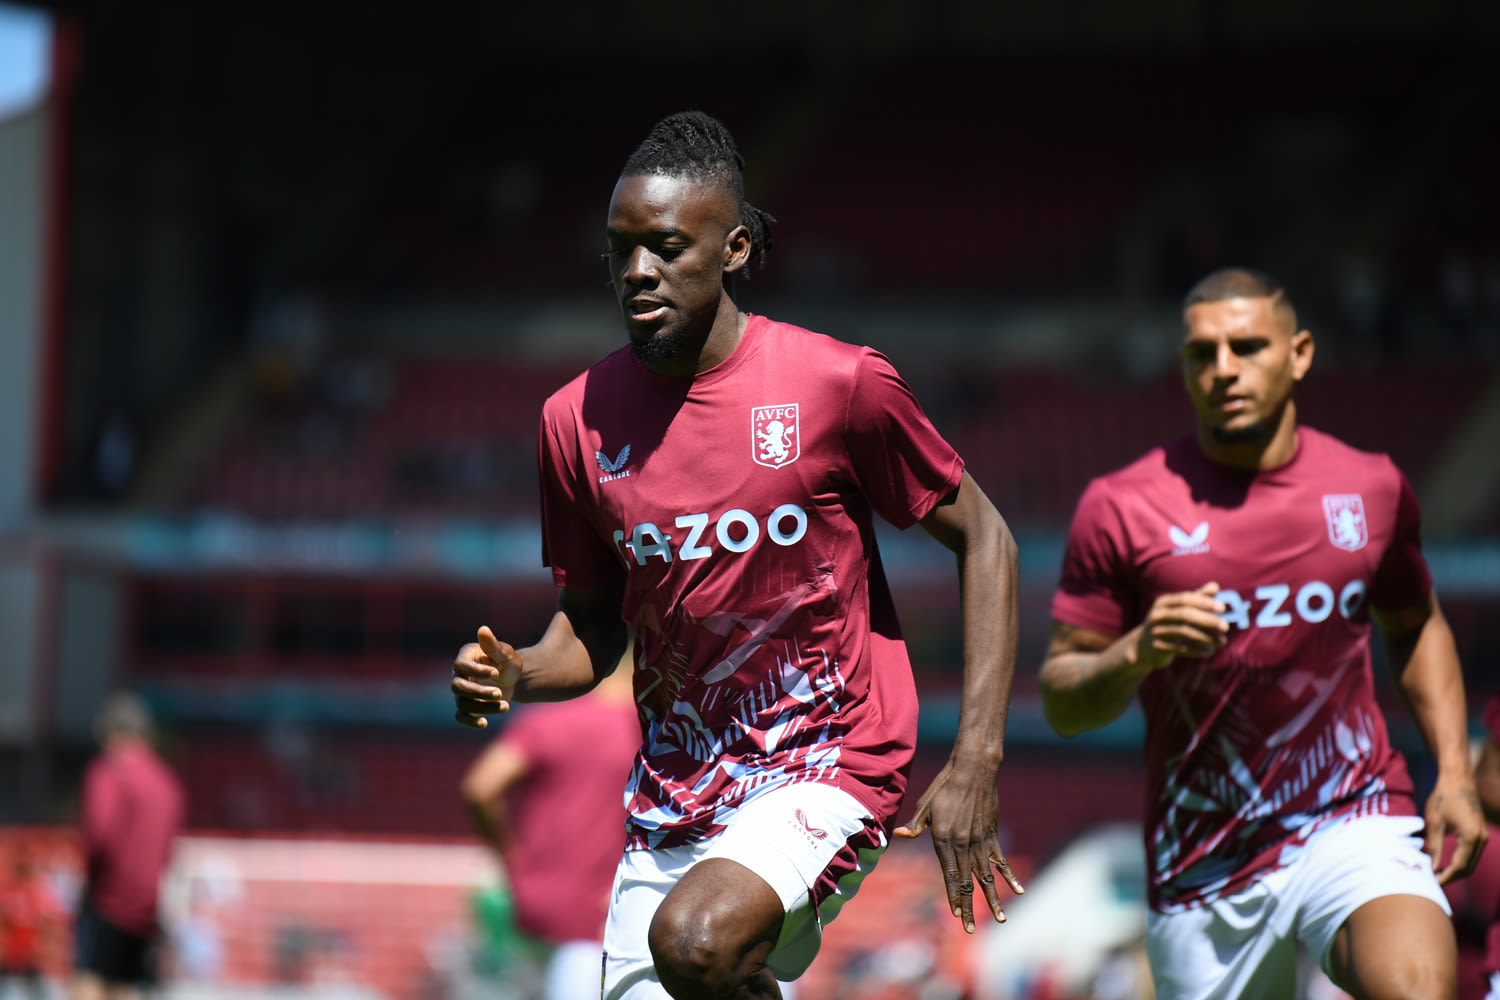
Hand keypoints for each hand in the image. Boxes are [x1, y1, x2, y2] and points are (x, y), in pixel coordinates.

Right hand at [452, 626, 522, 728]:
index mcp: (466, 657)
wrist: (514, 678)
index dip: (476, 670)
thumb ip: (493, 645)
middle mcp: (459, 674)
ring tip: (506, 706)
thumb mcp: (505, 653)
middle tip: (500, 692)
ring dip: (483, 706)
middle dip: (478, 691)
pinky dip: (470, 721)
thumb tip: (483, 629)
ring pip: (462, 703)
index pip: (461, 665)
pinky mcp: (467, 705)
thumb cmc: (508, 661)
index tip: (496, 672)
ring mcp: (462, 691)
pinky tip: (485, 723)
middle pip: (458, 686)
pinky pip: (461, 716)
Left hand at [893, 759, 1022, 932]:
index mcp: (944, 839)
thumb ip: (916, 824)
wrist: (973, 771)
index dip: (952, 895)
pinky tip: (1018, 891)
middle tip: (969, 929)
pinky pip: (1001, 861)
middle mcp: (963, 844)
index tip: (955, 913)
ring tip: (999, 919)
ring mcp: (980, 841)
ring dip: (992, 899)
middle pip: (967, 881)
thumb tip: (900, 836)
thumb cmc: (945, 786)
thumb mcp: (926, 805)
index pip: (949, 874)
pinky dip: (1009, 876)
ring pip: (986, 876)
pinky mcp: (992, 835)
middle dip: (968, 906)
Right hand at [1135, 582, 1229, 670]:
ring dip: (1206, 637)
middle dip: (1207, 620)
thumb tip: (1215, 586)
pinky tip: (1210, 651)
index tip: (1222, 608)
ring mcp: (1156, 631)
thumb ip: (1197, 598)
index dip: (1204, 602)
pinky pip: (1181, 648)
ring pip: (1184, 632)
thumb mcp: (1178, 609)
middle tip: (1226, 627)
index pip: (1185, 598)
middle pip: (1185, 614)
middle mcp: (1157, 615)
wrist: (1143, 647)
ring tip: (1222, 642)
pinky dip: (1198, 650)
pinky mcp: (1157, 648)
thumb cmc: (1167, 624)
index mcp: (1163, 602)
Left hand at [1423, 771, 1488, 884]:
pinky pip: (1472, 853)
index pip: (1460, 867)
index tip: (1432, 883)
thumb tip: (1432, 868)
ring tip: (1437, 873)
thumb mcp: (1434, 822)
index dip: (1446, 877)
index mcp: (1471, 838)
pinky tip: (1445, 862)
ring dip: (1456, 870)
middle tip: (1433, 881)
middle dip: (1451, 877)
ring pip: (1471, 862)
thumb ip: (1434, 846)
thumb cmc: (1443, 797)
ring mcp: (1483, 836)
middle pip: (1468, 868)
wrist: (1458, 778)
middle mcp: (1481, 839)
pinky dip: (1460, 860)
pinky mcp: (1480, 832)